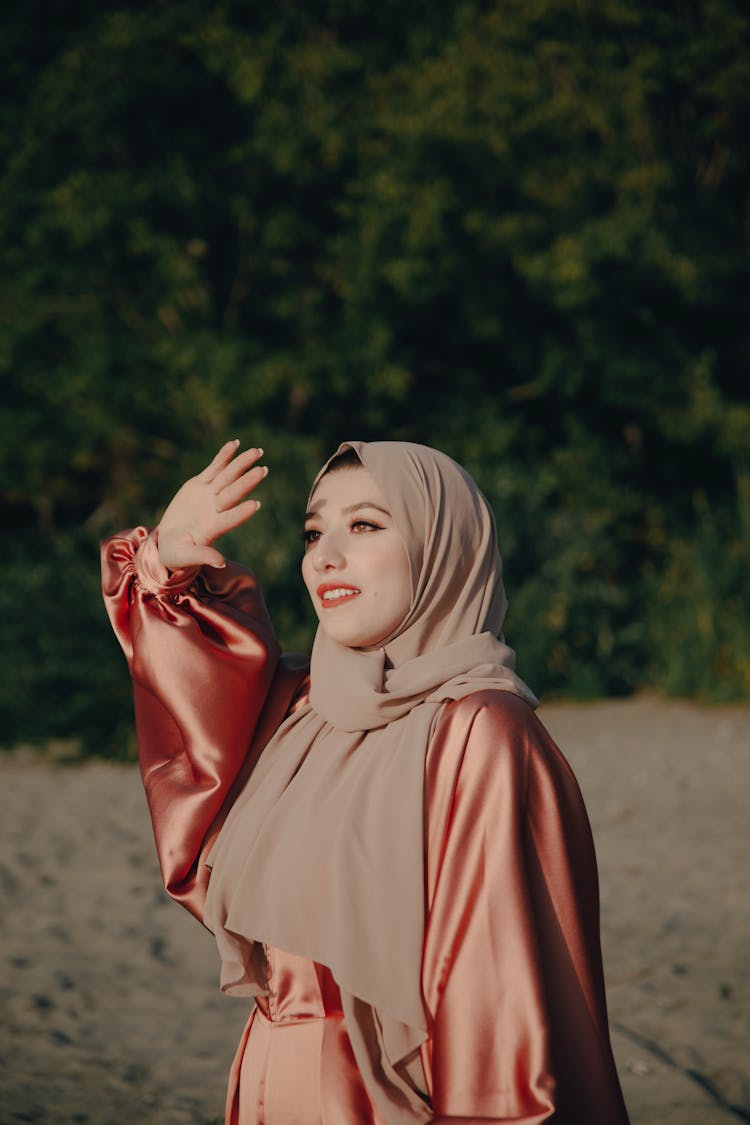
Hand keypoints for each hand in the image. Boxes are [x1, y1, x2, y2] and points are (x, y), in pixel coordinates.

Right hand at [157, 441, 267, 569]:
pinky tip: (235, 444)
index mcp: (213, 528)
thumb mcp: (185, 557)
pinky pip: (213, 468)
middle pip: (233, 493)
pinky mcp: (199, 485)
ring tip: (257, 452)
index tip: (257, 504)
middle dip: (247, 482)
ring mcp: (209, 496)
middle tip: (264, 470)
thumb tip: (221, 563)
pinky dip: (223, 456)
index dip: (242, 512)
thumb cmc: (178, 554)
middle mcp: (215, 509)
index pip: (230, 519)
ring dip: (241, 464)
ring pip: (227, 477)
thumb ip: (203, 557)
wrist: (169, 542)